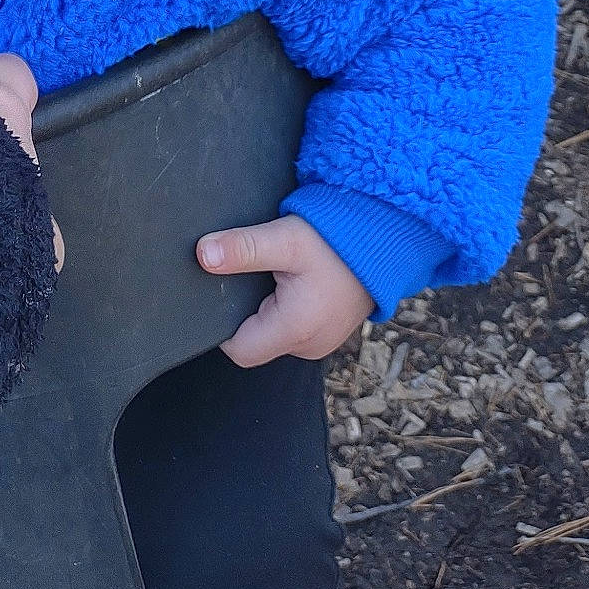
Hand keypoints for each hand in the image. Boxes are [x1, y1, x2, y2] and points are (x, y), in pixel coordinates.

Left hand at [197, 214, 372, 367]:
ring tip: (274, 275)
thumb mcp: (284, 238)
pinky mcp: (328, 332)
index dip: (221, 324)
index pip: (238, 349)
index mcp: (295, 331)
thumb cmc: (337, 240)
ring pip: (273, 335)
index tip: (223, 291)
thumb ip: (243, 248)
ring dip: (266, 309)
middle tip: (253, 275)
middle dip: (245, 312)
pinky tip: (292, 280)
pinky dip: (286, 309)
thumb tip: (203, 255)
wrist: (385, 239)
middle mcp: (308, 346)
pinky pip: (293, 329)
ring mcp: (321, 342)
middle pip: (254, 343)